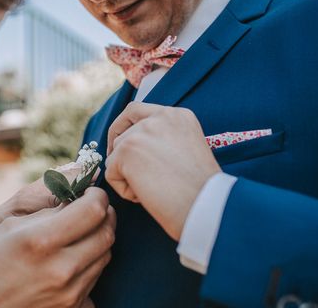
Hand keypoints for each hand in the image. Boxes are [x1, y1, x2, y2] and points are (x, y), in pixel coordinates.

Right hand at [0, 188, 115, 307]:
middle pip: (106, 233)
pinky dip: (91, 263)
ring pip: (105, 256)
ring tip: (82, 232)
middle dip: (105, 215)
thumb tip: (76, 200)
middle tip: (94, 208)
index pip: (92, 211)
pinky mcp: (71, 307)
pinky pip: (95, 278)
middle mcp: (60, 268)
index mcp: (41, 241)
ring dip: (98, 238)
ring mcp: (69, 292)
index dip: (98, 196)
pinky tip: (74, 258)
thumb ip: (48, 213)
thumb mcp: (10, 226)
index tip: (93, 193)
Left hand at [104, 102, 220, 240]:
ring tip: (153, 191)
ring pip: (116, 154)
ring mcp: (141, 132)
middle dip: (121, 155)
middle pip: (123, 132)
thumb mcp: (187, 150)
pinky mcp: (127, 150)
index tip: (120, 143)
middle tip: (129, 176)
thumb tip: (131, 145)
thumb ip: (163, 139)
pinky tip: (145, 197)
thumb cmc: (200, 190)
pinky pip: (111, 172)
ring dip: (127, 176)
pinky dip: (124, 190)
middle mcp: (159, 117)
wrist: (206, 206)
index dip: (123, 126)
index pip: (136, 110)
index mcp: (177, 116)